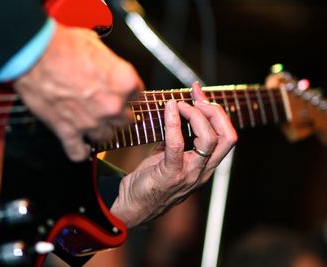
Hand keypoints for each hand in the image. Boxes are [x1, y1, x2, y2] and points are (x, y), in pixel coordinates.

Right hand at [13, 22, 143, 160]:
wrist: (32, 54)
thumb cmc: (61, 45)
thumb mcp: (95, 43)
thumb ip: (108, 62)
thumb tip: (106, 66)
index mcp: (123, 81)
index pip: (137, 95)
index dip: (128, 93)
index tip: (123, 93)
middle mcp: (112, 105)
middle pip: (126, 120)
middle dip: (119, 114)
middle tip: (108, 107)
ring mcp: (91, 122)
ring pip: (106, 137)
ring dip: (101, 131)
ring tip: (93, 122)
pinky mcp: (68, 132)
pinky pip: (78, 153)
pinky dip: (79, 151)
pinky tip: (81, 147)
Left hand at [110, 82, 236, 227]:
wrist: (133, 207)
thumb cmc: (150, 181)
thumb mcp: (167, 157)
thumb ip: (176, 139)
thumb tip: (175, 112)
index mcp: (205, 165)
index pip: (226, 136)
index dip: (217, 111)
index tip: (198, 93)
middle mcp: (203, 171)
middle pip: (227, 137)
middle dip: (215, 112)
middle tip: (196, 99)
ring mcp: (190, 175)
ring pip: (210, 139)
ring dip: (196, 115)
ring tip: (180, 105)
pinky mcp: (171, 175)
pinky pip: (177, 145)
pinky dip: (174, 123)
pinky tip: (168, 109)